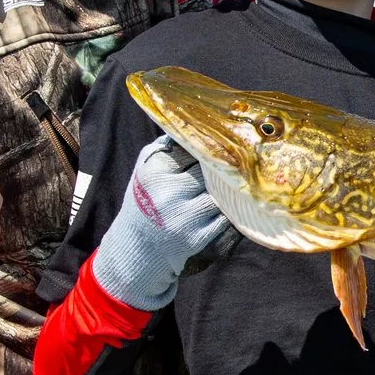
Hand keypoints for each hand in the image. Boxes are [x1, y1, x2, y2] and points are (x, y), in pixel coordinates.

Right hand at [90, 136, 237, 309]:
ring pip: (221, 192)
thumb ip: (166, 147)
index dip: (207, 149)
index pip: (193, 150)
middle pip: (210, 170)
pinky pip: (226, 216)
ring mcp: (184, 217)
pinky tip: (229, 204)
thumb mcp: (145, 171)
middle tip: (236, 161)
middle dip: (220, 167)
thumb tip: (196, 124)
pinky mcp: (199, 237)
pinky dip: (230, 209)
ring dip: (228, 188)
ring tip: (233, 183)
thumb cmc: (145, 202)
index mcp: (154, 173)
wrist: (139, 250)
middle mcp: (167, 194)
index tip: (217, 147)